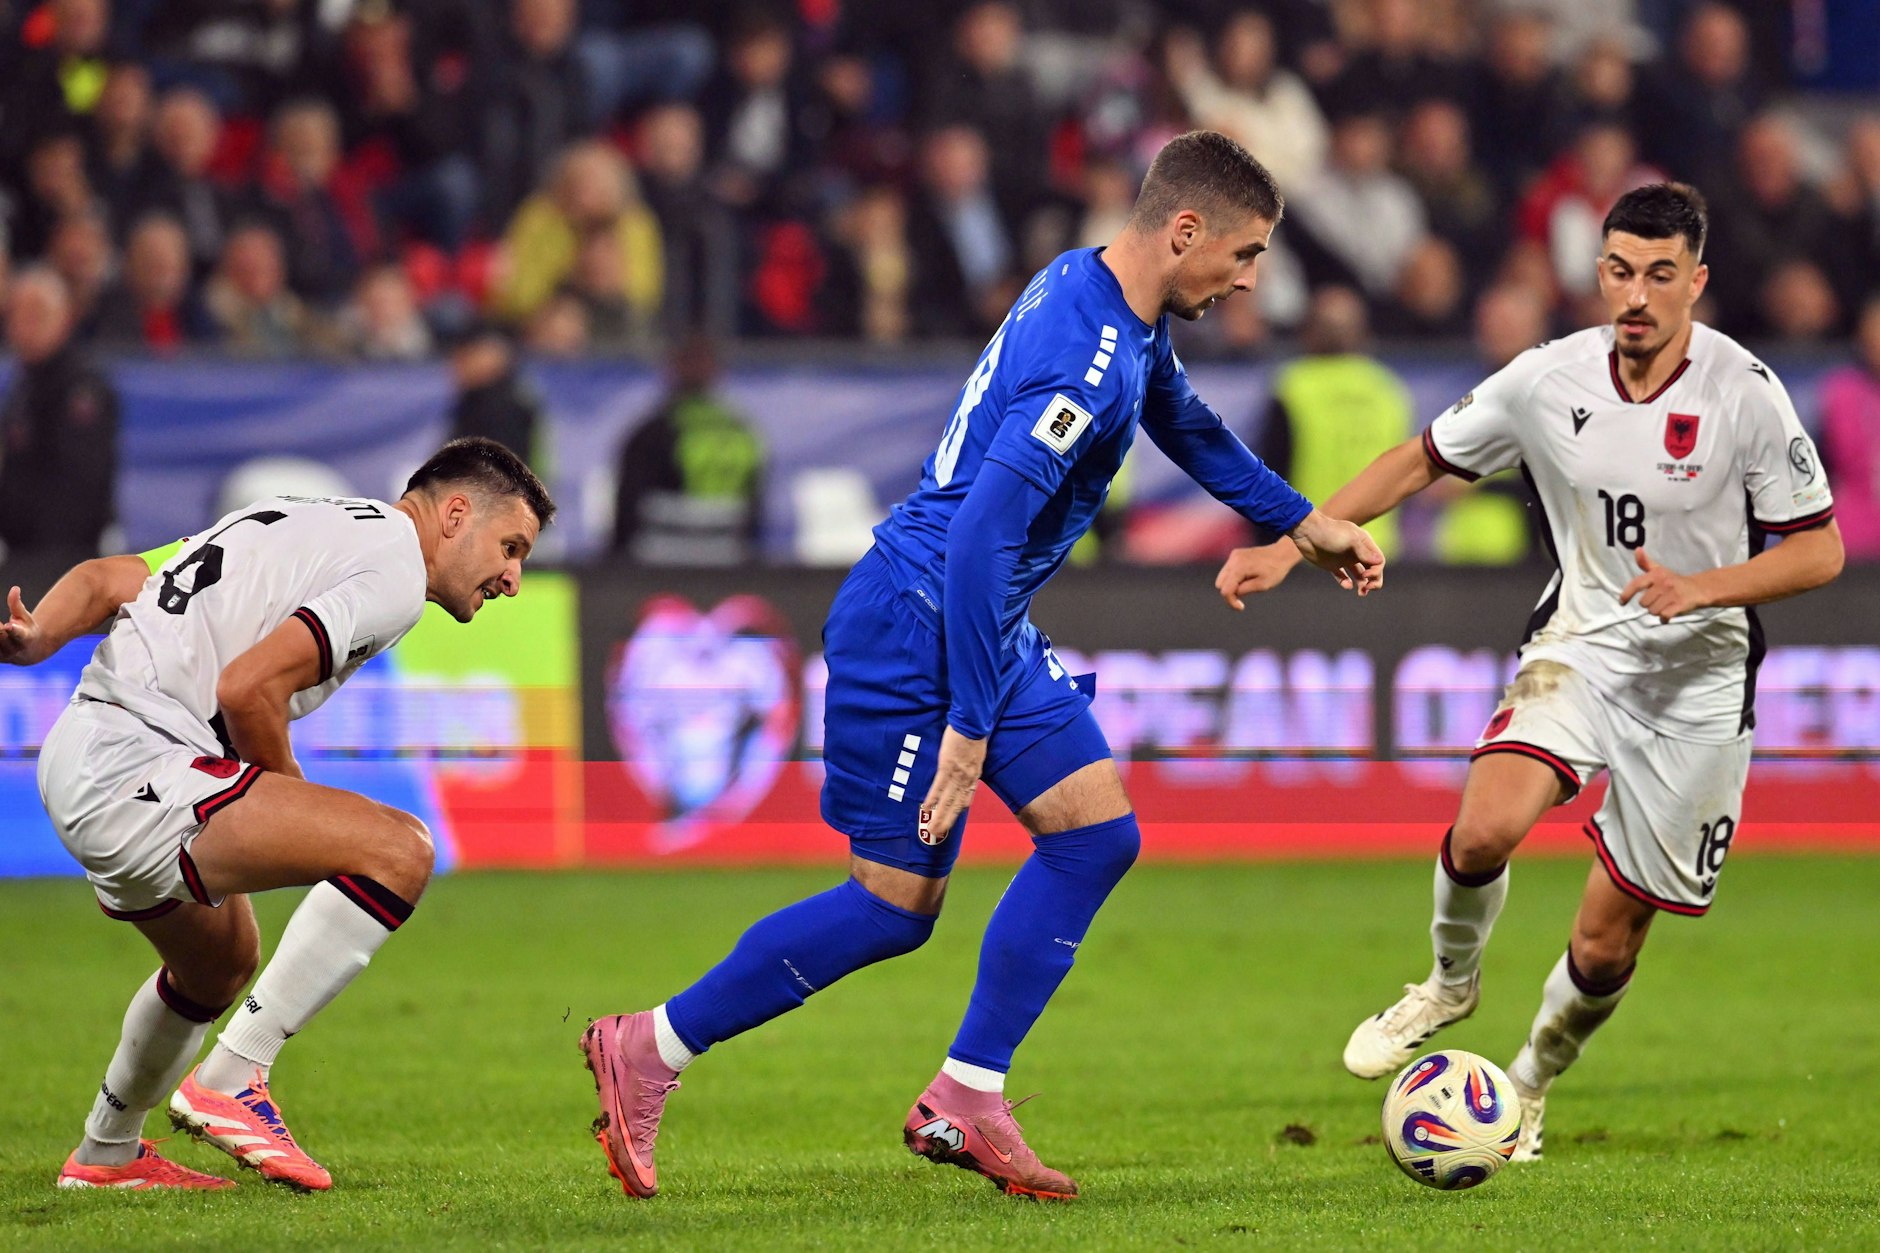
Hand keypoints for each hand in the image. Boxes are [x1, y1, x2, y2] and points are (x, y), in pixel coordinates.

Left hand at [0, 586, 44, 665]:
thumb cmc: (27, 630)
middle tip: (0, 625)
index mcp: (25, 639)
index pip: (18, 634)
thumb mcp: (25, 618)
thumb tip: (14, 588)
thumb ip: (17, 605)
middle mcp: (12, 649)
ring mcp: (2, 656)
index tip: (8, 626)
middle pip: (0, 637)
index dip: (13, 630)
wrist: (29, 654)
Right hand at [918, 725, 986, 846]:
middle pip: (956, 805)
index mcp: (974, 775)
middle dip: (947, 820)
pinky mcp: (946, 768)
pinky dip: (932, 799)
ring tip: (932, 828)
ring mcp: (957, 775)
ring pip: (947, 801)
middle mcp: (967, 779)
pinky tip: (926, 808)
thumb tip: (964, 764)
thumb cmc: (973, 733)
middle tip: (938, 832)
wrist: (973, 723)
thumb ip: (969, 762)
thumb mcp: (976, 752)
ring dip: (939, 816)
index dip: (959, 808)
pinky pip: (938, 787)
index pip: (967, 797)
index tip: (953, 817)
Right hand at [1215, 542, 1301, 609]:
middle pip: (1220, 584)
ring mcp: (1234, 556)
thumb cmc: (1275, 570)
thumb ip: (1244, 590)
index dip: (1231, 601)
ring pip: (1222, 577)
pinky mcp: (1236, 554)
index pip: (1225, 590)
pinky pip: (1228, 570)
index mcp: (1239, 568)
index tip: (1241, 607)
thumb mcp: (1262, 585)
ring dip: (1231, 584)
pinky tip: (1247, 577)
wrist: (1282, 553)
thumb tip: (1233, 594)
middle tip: (1244, 596)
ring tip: (1247, 585)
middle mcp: (1234, 559)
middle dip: (1230, 592)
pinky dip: (1233, 577)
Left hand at [1289, 512, 1385, 595]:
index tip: (1366, 575)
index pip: (1378, 561)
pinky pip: (1342, 577)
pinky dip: (1346, 582)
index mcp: (1364, 544)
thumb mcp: (1350, 540)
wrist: (1307, 531)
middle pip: (1372, 569)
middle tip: (1367, 589)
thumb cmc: (1330, 532)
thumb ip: (1364, 552)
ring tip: (1361, 593)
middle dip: (1373, 581)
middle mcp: (1357, 552)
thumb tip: (1379, 562)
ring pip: (1359, 575)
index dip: (1376, 571)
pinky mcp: (1332, 565)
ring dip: (1362, 584)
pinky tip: (1347, 585)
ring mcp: (1344, 558)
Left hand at [1619, 548, 1707, 621]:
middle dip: (1649, 604)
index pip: (1636, 584)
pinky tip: (1668, 614)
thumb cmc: (1674, 580)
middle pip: (1643, 603)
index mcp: (1656, 574)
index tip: (1622, 602)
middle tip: (1658, 601)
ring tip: (1665, 605)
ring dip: (1657, 611)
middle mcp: (1663, 583)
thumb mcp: (1659, 570)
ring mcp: (1672, 594)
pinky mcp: (1680, 604)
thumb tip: (1637, 549)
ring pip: (1653, 610)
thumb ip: (1645, 562)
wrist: (1698, 588)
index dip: (1626, 594)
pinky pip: (1664, 616)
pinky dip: (1664, 618)